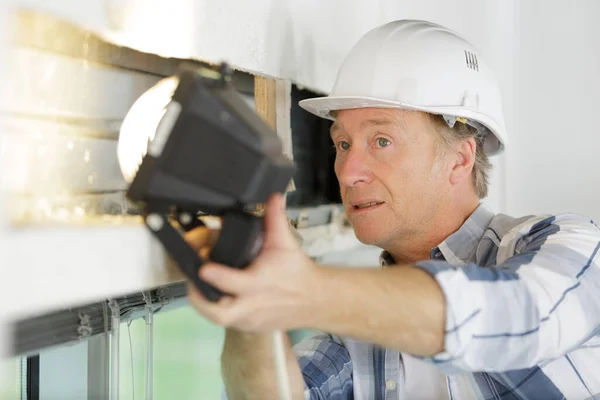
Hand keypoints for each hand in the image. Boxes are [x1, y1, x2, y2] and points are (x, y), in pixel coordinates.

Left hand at [187, 193, 321, 331]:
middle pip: (219, 313)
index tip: (203, 267)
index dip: (213, 275)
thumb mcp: (285, 243)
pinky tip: (215, 296)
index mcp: (259, 282)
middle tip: (192, 283)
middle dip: (200, 300)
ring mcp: (250, 319)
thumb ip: (275, 218)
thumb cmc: (297, 272)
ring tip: (199, 288)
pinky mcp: (250, 327)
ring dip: (206, 305)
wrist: (315, 299)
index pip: (231, 281)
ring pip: (219, 320)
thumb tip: (273, 197)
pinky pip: (228, 323)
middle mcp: (252, 304)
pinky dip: (218, 310)